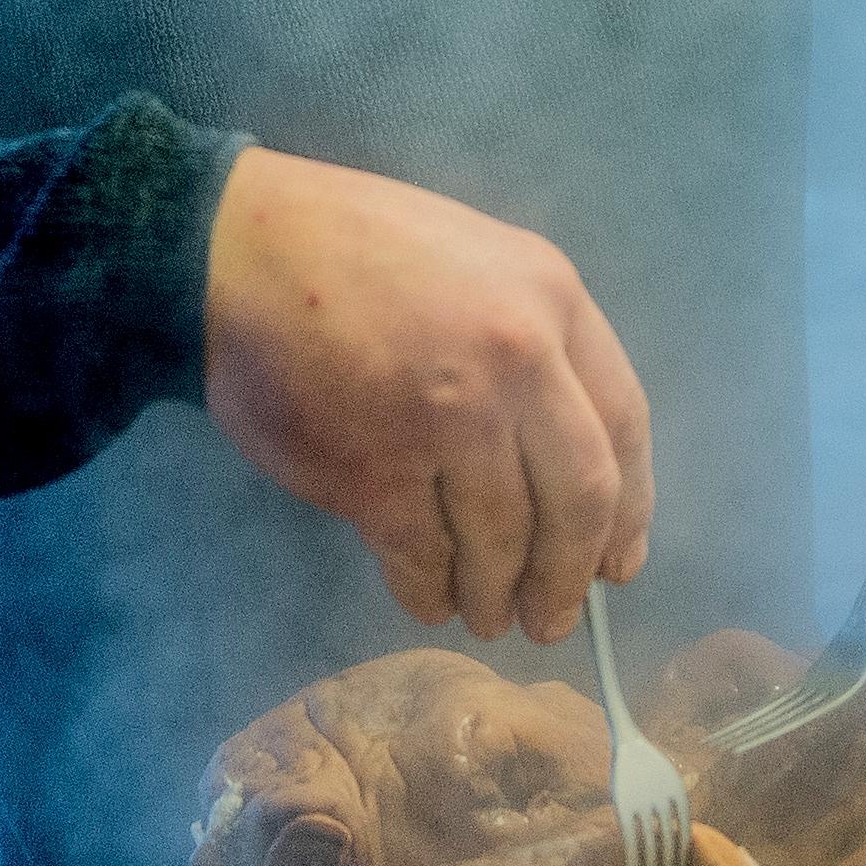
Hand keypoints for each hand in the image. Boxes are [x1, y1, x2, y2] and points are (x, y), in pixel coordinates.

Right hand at [202, 147, 655, 640]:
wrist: (236, 246)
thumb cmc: (354, 250)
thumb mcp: (478, 264)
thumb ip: (533, 345)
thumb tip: (564, 474)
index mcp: (552, 297)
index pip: (625, 424)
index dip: (630, 511)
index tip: (617, 567)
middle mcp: (518, 357)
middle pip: (580, 499)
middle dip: (571, 576)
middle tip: (553, 618)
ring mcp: (449, 417)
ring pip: (504, 540)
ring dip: (498, 595)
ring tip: (486, 616)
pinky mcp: (376, 469)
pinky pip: (424, 556)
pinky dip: (430, 591)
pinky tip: (429, 598)